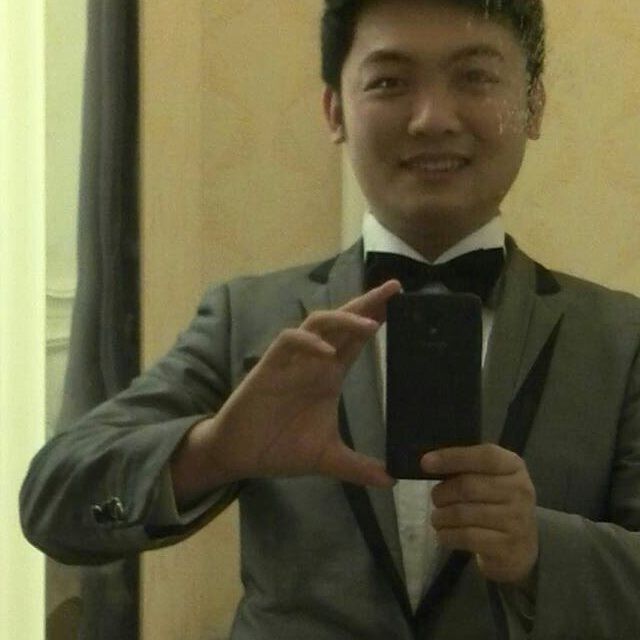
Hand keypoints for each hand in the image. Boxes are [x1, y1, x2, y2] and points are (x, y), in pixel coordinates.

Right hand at [198, 279, 400, 489]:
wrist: (240, 455)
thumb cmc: (280, 448)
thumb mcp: (327, 458)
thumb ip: (359, 467)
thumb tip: (393, 481)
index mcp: (329, 376)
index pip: (357, 341)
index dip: (377, 318)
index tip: (403, 303)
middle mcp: (314, 362)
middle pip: (343, 322)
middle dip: (367, 304)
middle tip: (395, 288)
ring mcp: (292, 361)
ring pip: (317, 323)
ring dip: (343, 320)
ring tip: (369, 324)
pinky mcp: (269, 367)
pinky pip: (288, 342)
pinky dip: (308, 343)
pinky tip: (327, 353)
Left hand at [422, 443, 537, 583]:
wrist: (522, 547)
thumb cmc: (497, 503)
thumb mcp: (491, 478)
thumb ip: (467, 467)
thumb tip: (430, 462)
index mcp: (514, 466)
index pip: (485, 456)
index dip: (453, 457)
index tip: (425, 463)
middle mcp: (520, 491)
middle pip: (468, 486)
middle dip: (442, 493)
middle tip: (435, 499)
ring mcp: (516, 521)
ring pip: (463, 514)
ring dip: (441, 516)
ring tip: (438, 518)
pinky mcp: (507, 547)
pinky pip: (466, 537)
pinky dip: (447, 535)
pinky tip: (443, 534)